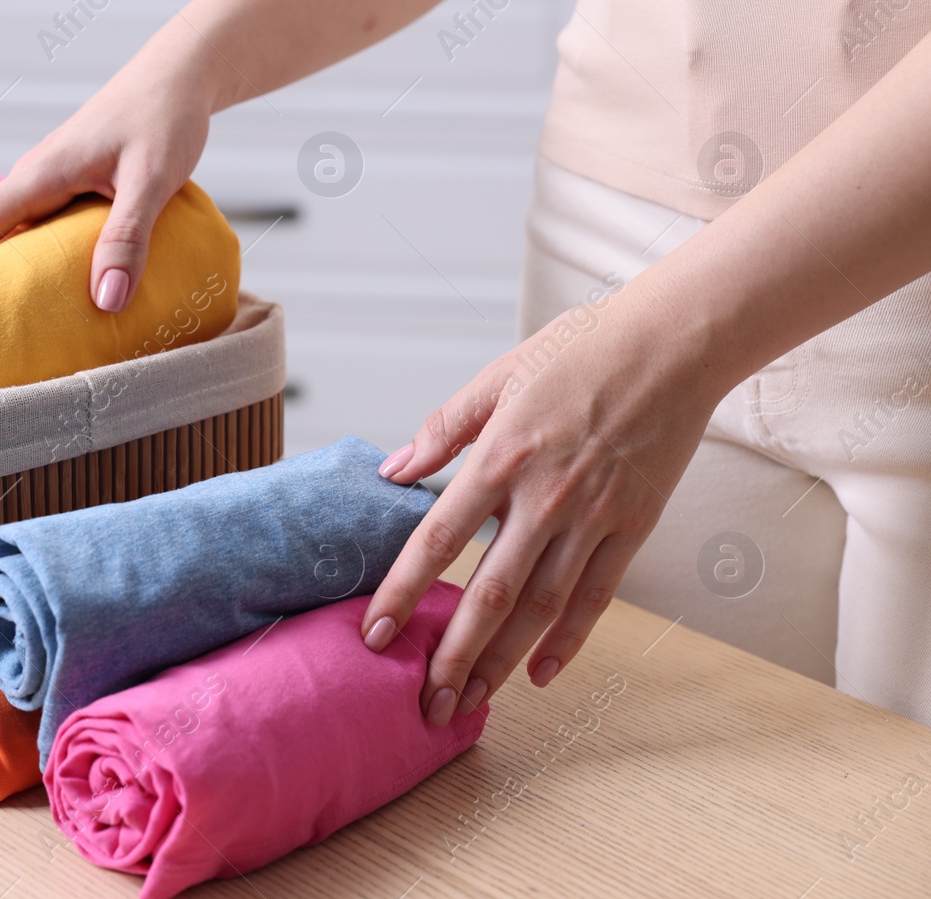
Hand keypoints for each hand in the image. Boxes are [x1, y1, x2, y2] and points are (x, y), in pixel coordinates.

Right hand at [0, 30, 217, 312]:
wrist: (179, 76)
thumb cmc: (164, 118)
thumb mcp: (152, 179)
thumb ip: (128, 236)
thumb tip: (105, 300)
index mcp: (39, 176)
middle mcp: (34, 181)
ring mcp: (50, 185)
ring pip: (4, 236)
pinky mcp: (71, 189)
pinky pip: (34, 232)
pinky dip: (22, 263)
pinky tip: (33, 293)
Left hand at [360, 286, 722, 725]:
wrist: (673, 344)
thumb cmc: (580, 352)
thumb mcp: (497, 377)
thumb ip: (443, 430)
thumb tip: (391, 471)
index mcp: (502, 456)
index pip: (438, 540)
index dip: (403, 592)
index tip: (375, 636)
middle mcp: (546, 497)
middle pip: (491, 594)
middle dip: (453, 656)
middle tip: (424, 704)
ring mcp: (594, 517)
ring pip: (542, 609)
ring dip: (503, 662)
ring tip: (471, 704)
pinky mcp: (634, 527)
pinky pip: (597, 596)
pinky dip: (569, 640)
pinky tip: (540, 674)